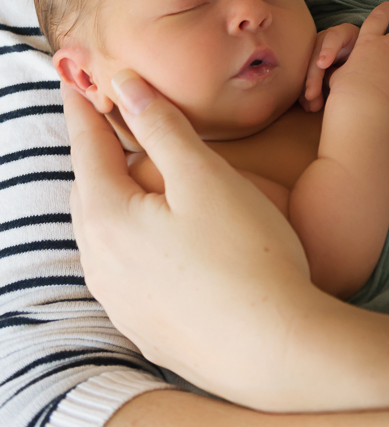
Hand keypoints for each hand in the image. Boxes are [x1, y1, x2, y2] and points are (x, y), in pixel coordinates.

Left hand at [63, 75, 325, 407]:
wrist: (275, 351)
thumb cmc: (246, 254)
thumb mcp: (205, 176)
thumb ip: (162, 126)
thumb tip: (123, 83)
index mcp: (108, 219)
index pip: (87, 146)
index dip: (83, 107)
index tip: (75, 76)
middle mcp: (101, 264)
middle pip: (90, 191)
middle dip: (95, 151)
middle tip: (104, 116)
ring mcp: (121, 301)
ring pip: (104, 232)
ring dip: (113, 195)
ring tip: (131, 170)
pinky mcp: (145, 326)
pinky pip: (124, 266)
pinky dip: (131, 234)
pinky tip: (157, 234)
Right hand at [301, 21, 359, 110]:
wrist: (363, 61)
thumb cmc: (366, 56)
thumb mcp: (365, 55)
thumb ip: (359, 62)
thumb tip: (354, 80)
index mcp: (343, 34)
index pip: (334, 37)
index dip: (328, 49)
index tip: (322, 64)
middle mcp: (326, 41)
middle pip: (316, 56)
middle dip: (313, 77)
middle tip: (312, 95)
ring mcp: (317, 53)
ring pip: (308, 70)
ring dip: (308, 88)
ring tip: (312, 106)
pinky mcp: (313, 67)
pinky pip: (307, 80)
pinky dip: (306, 93)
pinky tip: (309, 106)